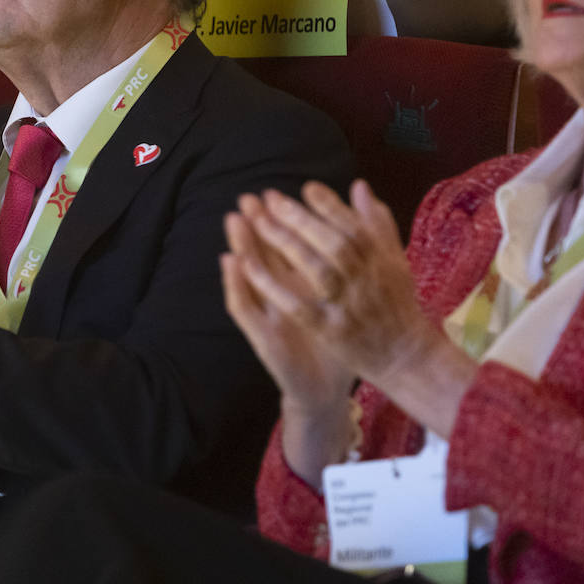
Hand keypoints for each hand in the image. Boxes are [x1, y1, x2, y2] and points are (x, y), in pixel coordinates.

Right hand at [221, 193, 355, 415]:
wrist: (326, 389)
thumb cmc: (336, 344)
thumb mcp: (344, 302)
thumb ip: (346, 269)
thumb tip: (352, 232)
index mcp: (300, 286)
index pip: (288, 247)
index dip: (281, 221)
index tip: (276, 194)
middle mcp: (279, 296)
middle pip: (264, 254)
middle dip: (256, 224)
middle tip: (247, 198)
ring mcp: (267, 313)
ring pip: (248, 273)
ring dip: (239, 246)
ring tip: (233, 220)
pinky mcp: (261, 335)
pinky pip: (243, 306)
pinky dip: (236, 284)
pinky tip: (231, 263)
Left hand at [234, 180, 476, 438]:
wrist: (406, 356)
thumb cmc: (396, 303)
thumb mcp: (394, 261)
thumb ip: (376, 224)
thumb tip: (358, 186)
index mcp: (381, 260)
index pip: (353, 225)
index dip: (329, 205)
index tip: (306, 187)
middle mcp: (366, 280)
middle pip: (332, 243)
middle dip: (300, 217)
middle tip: (269, 197)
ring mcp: (347, 306)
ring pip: (315, 269)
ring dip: (284, 242)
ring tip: (257, 221)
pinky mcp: (329, 331)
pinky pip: (296, 305)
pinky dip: (272, 285)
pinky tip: (248, 266)